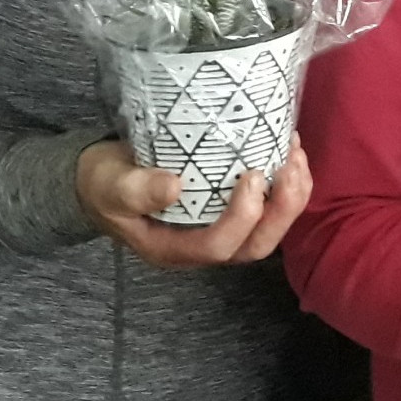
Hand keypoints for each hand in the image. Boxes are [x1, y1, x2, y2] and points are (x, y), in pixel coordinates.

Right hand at [75, 135, 312, 267]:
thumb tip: (174, 187)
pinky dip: (284, 185)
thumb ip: (136, 190)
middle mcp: (202, 246)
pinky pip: (267, 209)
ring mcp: (219, 230)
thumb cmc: (104, 184)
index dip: (242, 216)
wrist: (103, 180)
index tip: (250, 175)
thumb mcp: (109, 185)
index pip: (217, 246)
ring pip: (267, 231)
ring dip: (291, 197)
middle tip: (290, 166)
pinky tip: (288, 152)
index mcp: (173, 248)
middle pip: (254, 246)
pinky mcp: (229, 211)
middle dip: (282, 210)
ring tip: (296, 156)